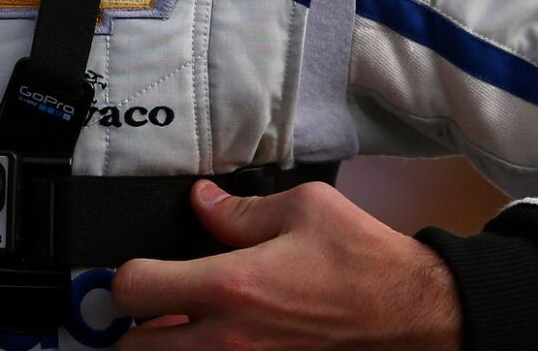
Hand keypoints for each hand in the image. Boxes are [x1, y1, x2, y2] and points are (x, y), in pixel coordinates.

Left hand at [111, 179, 461, 349]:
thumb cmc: (362, 261)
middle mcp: (228, 338)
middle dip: (134, 328)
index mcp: (230, 285)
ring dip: (167, 349)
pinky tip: (218, 340)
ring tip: (183, 328)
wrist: (411, 314)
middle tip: (154, 309)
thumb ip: (239, 211)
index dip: (127, 277)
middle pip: (132, 350)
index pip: (134, 288)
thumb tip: (201, 201)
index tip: (141, 271)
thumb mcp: (303, 209)